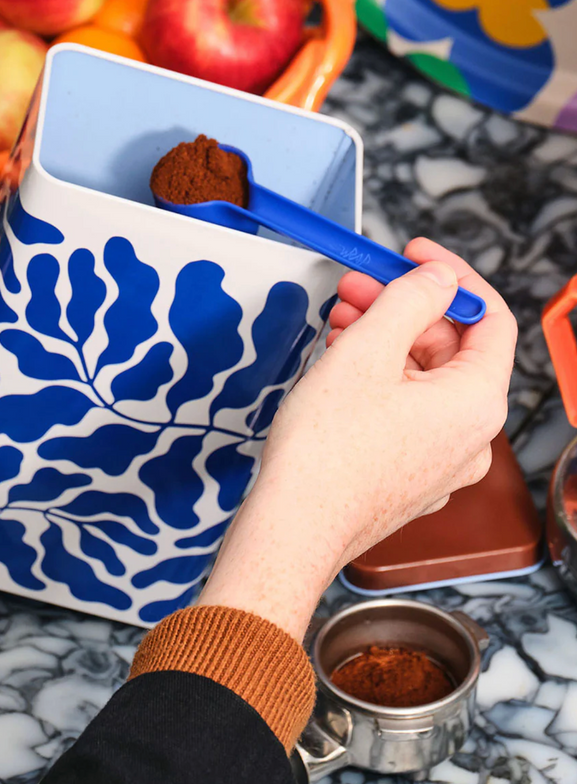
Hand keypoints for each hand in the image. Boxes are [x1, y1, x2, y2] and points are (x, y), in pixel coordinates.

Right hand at [198, 239, 516, 640]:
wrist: (293, 527)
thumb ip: (410, 300)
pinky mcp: (409, 477)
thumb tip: (438, 278)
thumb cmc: (326, 452)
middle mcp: (470, 438)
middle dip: (402, 310)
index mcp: (475, 403)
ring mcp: (440, 463)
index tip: (415, 256)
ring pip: (422, 381)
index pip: (490, 319)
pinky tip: (341, 367)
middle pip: (449, 350)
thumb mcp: (368, 351)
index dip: (453, 277)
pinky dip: (378, 382)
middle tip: (358, 287)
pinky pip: (406, 414)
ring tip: (340, 324)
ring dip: (385, 343)